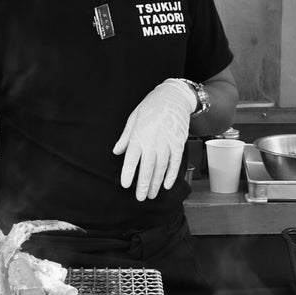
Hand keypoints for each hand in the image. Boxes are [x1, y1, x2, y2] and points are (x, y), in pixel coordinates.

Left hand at [113, 78, 196, 200]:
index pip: (132, 158)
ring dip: (156, 183)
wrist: (174, 96)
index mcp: (139, 135)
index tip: (126, 185)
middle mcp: (153, 141)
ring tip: (151, 195)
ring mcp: (167, 142)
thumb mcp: (133, 118)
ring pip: (161, 168)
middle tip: (140, 198)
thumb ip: (125, 137)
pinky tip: (167, 185)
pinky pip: (175, 162)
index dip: (128, 173)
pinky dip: (171, 175)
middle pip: (147, 167)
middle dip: (143, 184)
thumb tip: (116, 152)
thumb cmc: (151, 106)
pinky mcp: (179, 143)